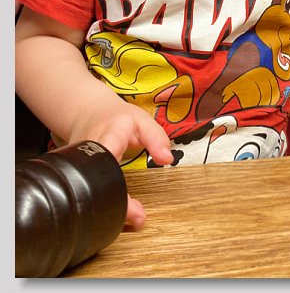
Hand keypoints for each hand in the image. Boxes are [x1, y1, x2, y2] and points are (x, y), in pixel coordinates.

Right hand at [68, 96, 173, 228]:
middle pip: (97, 181)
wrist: (87, 114)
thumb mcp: (141, 120)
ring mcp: (80, 165)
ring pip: (91, 191)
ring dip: (111, 208)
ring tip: (134, 219)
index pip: (108, 156)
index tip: (128, 197)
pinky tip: (119, 213)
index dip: (115, 178)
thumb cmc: (116, 118)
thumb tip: (167, 159)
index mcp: (108, 135)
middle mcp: (89, 152)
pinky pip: (91, 192)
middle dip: (117, 202)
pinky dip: (105, 204)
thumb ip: (156, 138)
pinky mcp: (78, 174)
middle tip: (138, 218)